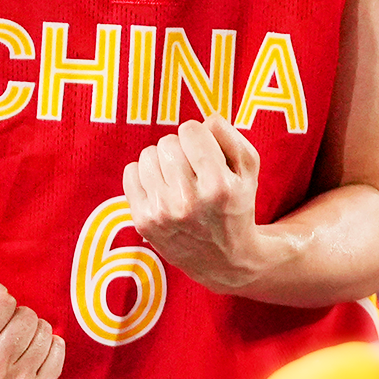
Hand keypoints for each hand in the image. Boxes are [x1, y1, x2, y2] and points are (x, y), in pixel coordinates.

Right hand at [0, 261, 64, 378]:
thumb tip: (1, 290)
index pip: (1, 303)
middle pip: (26, 318)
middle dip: (15, 315)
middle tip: (0, 330)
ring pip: (44, 332)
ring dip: (31, 329)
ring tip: (12, 342)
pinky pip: (59, 348)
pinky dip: (47, 344)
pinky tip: (26, 354)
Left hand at [122, 115, 261, 292]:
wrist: (222, 259)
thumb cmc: (236, 203)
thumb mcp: (248, 169)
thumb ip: (230, 136)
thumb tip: (204, 119)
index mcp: (218, 186)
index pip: (190, 130)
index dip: (198, 136)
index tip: (205, 152)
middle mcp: (188, 202)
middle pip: (167, 142)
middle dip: (180, 149)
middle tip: (193, 169)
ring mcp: (162, 214)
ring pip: (147, 155)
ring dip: (162, 160)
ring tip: (178, 179)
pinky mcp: (143, 222)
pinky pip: (130, 173)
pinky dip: (145, 175)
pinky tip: (162, 189)